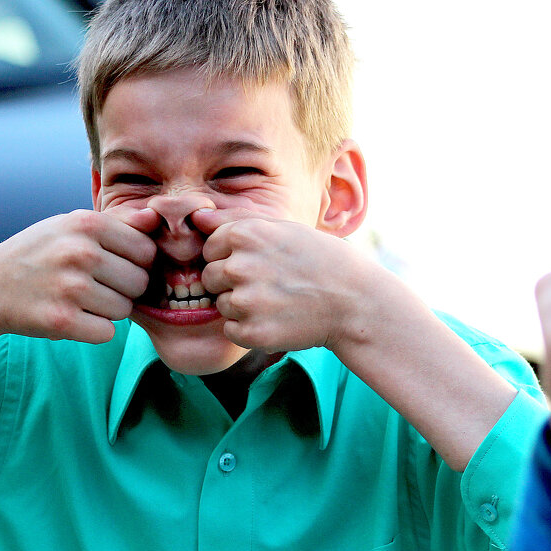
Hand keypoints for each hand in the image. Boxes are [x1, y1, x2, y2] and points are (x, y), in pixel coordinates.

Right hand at [0, 206, 158, 342]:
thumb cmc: (41, 253)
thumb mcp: (73, 226)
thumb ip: (119, 223)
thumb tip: (155, 218)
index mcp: (87, 223)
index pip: (146, 251)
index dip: (134, 263)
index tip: (111, 265)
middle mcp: (80, 252)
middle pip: (139, 283)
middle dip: (123, 289)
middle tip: (93, 285)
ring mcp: (70, 287)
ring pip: (124, 310)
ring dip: (108, 311)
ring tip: (80, 299)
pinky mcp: (62, 321)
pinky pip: (107, 333)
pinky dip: (94, 330)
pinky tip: (73, 316)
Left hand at [192, 208, 368, 352]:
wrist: (355, 301)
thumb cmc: (319, 259)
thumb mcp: (282, 228)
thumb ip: (235, 221)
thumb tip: (196, 217)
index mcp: (244, 234)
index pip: (210, 247)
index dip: (232, 255)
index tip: (261, 261)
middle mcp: (239, 266)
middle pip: (210, 277)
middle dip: (232, 281)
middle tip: (270, 284)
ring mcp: (245, 302)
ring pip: (221, 305)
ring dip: (242, 306)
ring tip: (277, 301)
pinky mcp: (253, 333)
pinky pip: (231, 330)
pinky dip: (249, 329)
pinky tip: (276, 319)